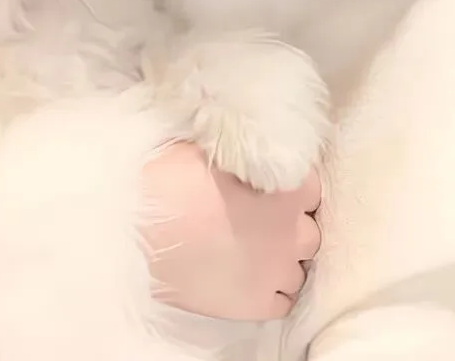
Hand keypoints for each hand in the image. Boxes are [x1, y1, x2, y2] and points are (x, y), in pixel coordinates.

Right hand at [141, 141, 320, 320]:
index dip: (289, 188)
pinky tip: (248, 277)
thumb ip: (246, 155)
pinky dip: (273, 290)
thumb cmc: (174, 179)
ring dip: (281, 259)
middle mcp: (294, 231)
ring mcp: (277, 272)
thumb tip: (248, 151)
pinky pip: (283, 300)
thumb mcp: (215, 150)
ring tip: (251, 251)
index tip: (269, 188)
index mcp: (289, 187)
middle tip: (258, 221)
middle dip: (289, 226)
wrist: (143, 229)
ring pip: (298, 268)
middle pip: (308, 231)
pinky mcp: (257, 305)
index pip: (311, 188)